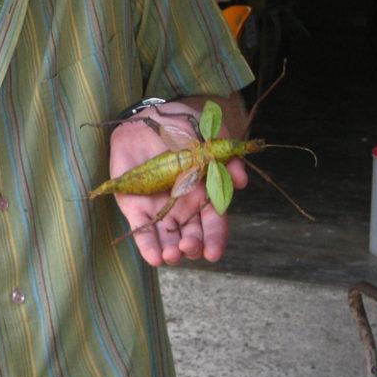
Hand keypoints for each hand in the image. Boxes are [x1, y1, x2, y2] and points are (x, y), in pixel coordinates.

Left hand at [108, 99, 247, 266]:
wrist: (145, 118)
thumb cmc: (180, 128)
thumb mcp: (207, 137)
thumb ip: (226, 157)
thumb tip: (241, 181)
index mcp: (203, 194)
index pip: (213, 224)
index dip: (215, 240)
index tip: (213, 253)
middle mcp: (183, 207)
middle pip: (191, 236)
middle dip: (191, 246)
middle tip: (188, 247)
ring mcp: (159, 208)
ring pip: (167, 238)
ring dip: (170, 251)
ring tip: (170, 257)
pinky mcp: (135, 206)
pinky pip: (142, 229)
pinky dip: (147, 245)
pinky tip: (154, 258)